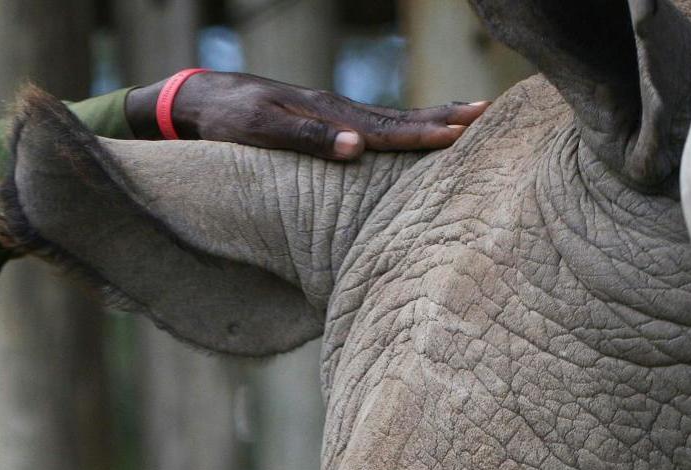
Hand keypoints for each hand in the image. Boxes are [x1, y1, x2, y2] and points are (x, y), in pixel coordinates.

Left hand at [127, 71, 487, 158]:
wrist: (203, 100)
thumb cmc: (227, 121)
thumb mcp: (262, 132)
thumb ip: (308, 140)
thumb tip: (358, 148)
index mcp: (329, 113)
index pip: (386, 126)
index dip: (424, 131)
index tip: (460, 131)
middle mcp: (338, 110)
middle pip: (399, 116)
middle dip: (443, 117)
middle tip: (487, 114)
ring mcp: (334, 114)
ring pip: (390, 118)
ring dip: (430, 119)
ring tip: (468, 117)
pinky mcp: (326, 122)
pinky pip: (373, 125)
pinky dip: (401, 127)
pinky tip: (417, 130)